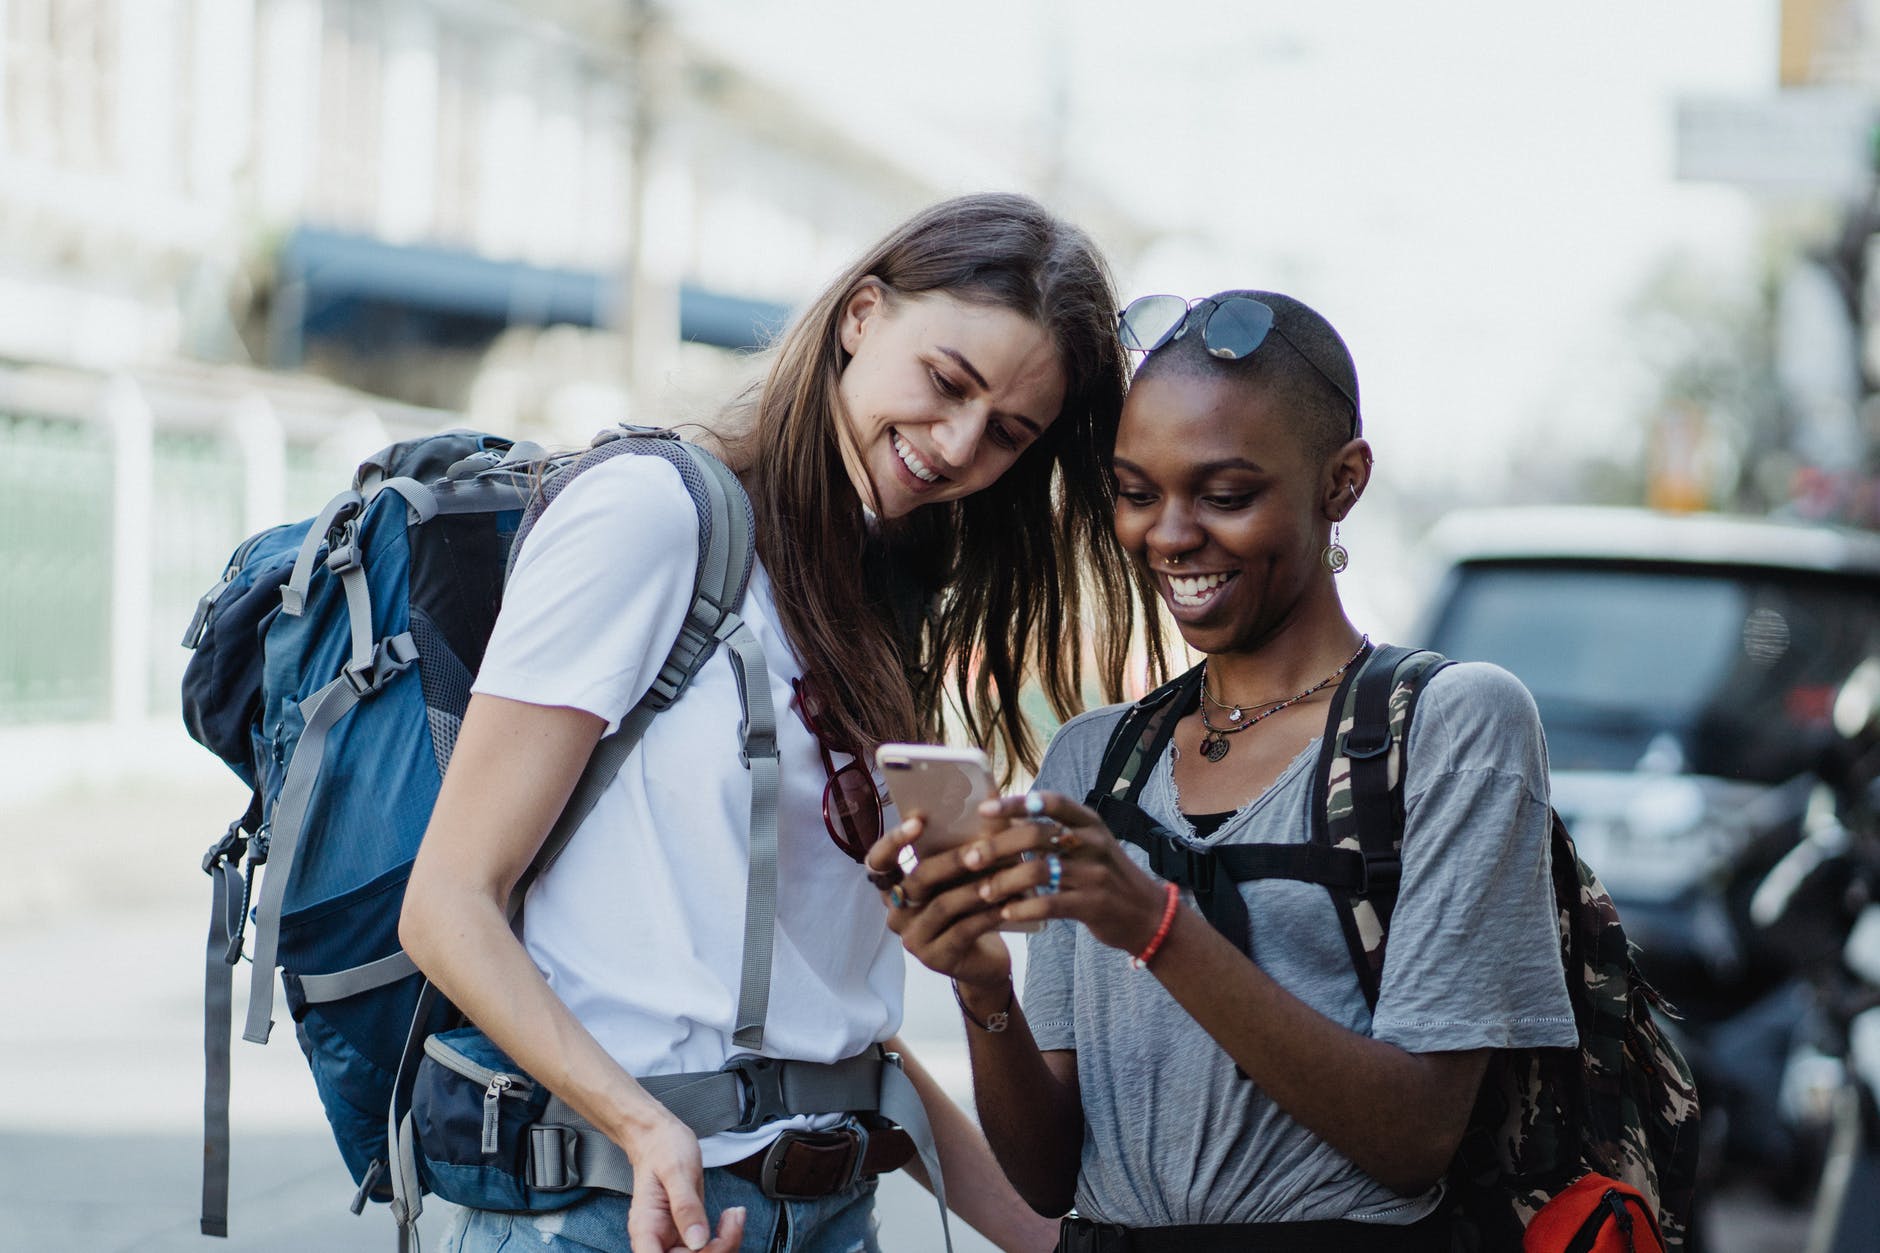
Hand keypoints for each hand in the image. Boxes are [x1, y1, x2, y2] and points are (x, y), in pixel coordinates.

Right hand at [620, 1107, 746, 1252]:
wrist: (660, 1138)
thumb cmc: (663, 1149)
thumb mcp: (678, 1172)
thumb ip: (686, 1207)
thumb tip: (698, 1241)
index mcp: (646, 1230)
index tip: (704, 1243)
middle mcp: (657, 1240)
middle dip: (715, 1250)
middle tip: (732, 1221)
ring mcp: (673, 1239)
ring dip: (725, 1244)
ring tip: (735, 1216)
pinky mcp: (688, 1233)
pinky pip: (708, 1248)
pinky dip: (726, 1238)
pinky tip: (732, 1218)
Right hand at [865, 815, 1013, 992]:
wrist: (983, 961)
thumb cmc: (969, 908)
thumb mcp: (959, 879)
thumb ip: (958, 851)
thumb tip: (985, 802)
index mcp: (894, 888)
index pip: (877, 862)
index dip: (893, 841)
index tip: (918, 821)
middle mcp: (896, 913)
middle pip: (918, 880)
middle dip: (951, 861)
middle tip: (980, 850)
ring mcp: (913, 939)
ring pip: (943, 905)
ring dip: (976, 887)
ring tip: (1004, 873)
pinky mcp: (935, 959)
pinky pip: (962, 931)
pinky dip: (987, 914)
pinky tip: (1008, 903)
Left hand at [962, 791, 1169, 956]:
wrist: (1147, 915)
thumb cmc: (1105, 877)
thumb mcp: (1088, 846)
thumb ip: (1054, 834)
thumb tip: (1003, 823)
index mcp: (1089, 822)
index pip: (1050, 801)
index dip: (1015, 802)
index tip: (984, 809)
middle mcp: (1093, 842)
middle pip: (1036, 835)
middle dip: (998, 847)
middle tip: (969, 858)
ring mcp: (1095, 873)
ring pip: (1038, 871)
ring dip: (1004, 882)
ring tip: (983, 892)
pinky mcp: (1093, 904)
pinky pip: (1050, 904)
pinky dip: (1024, 908)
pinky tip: (1006, 913)